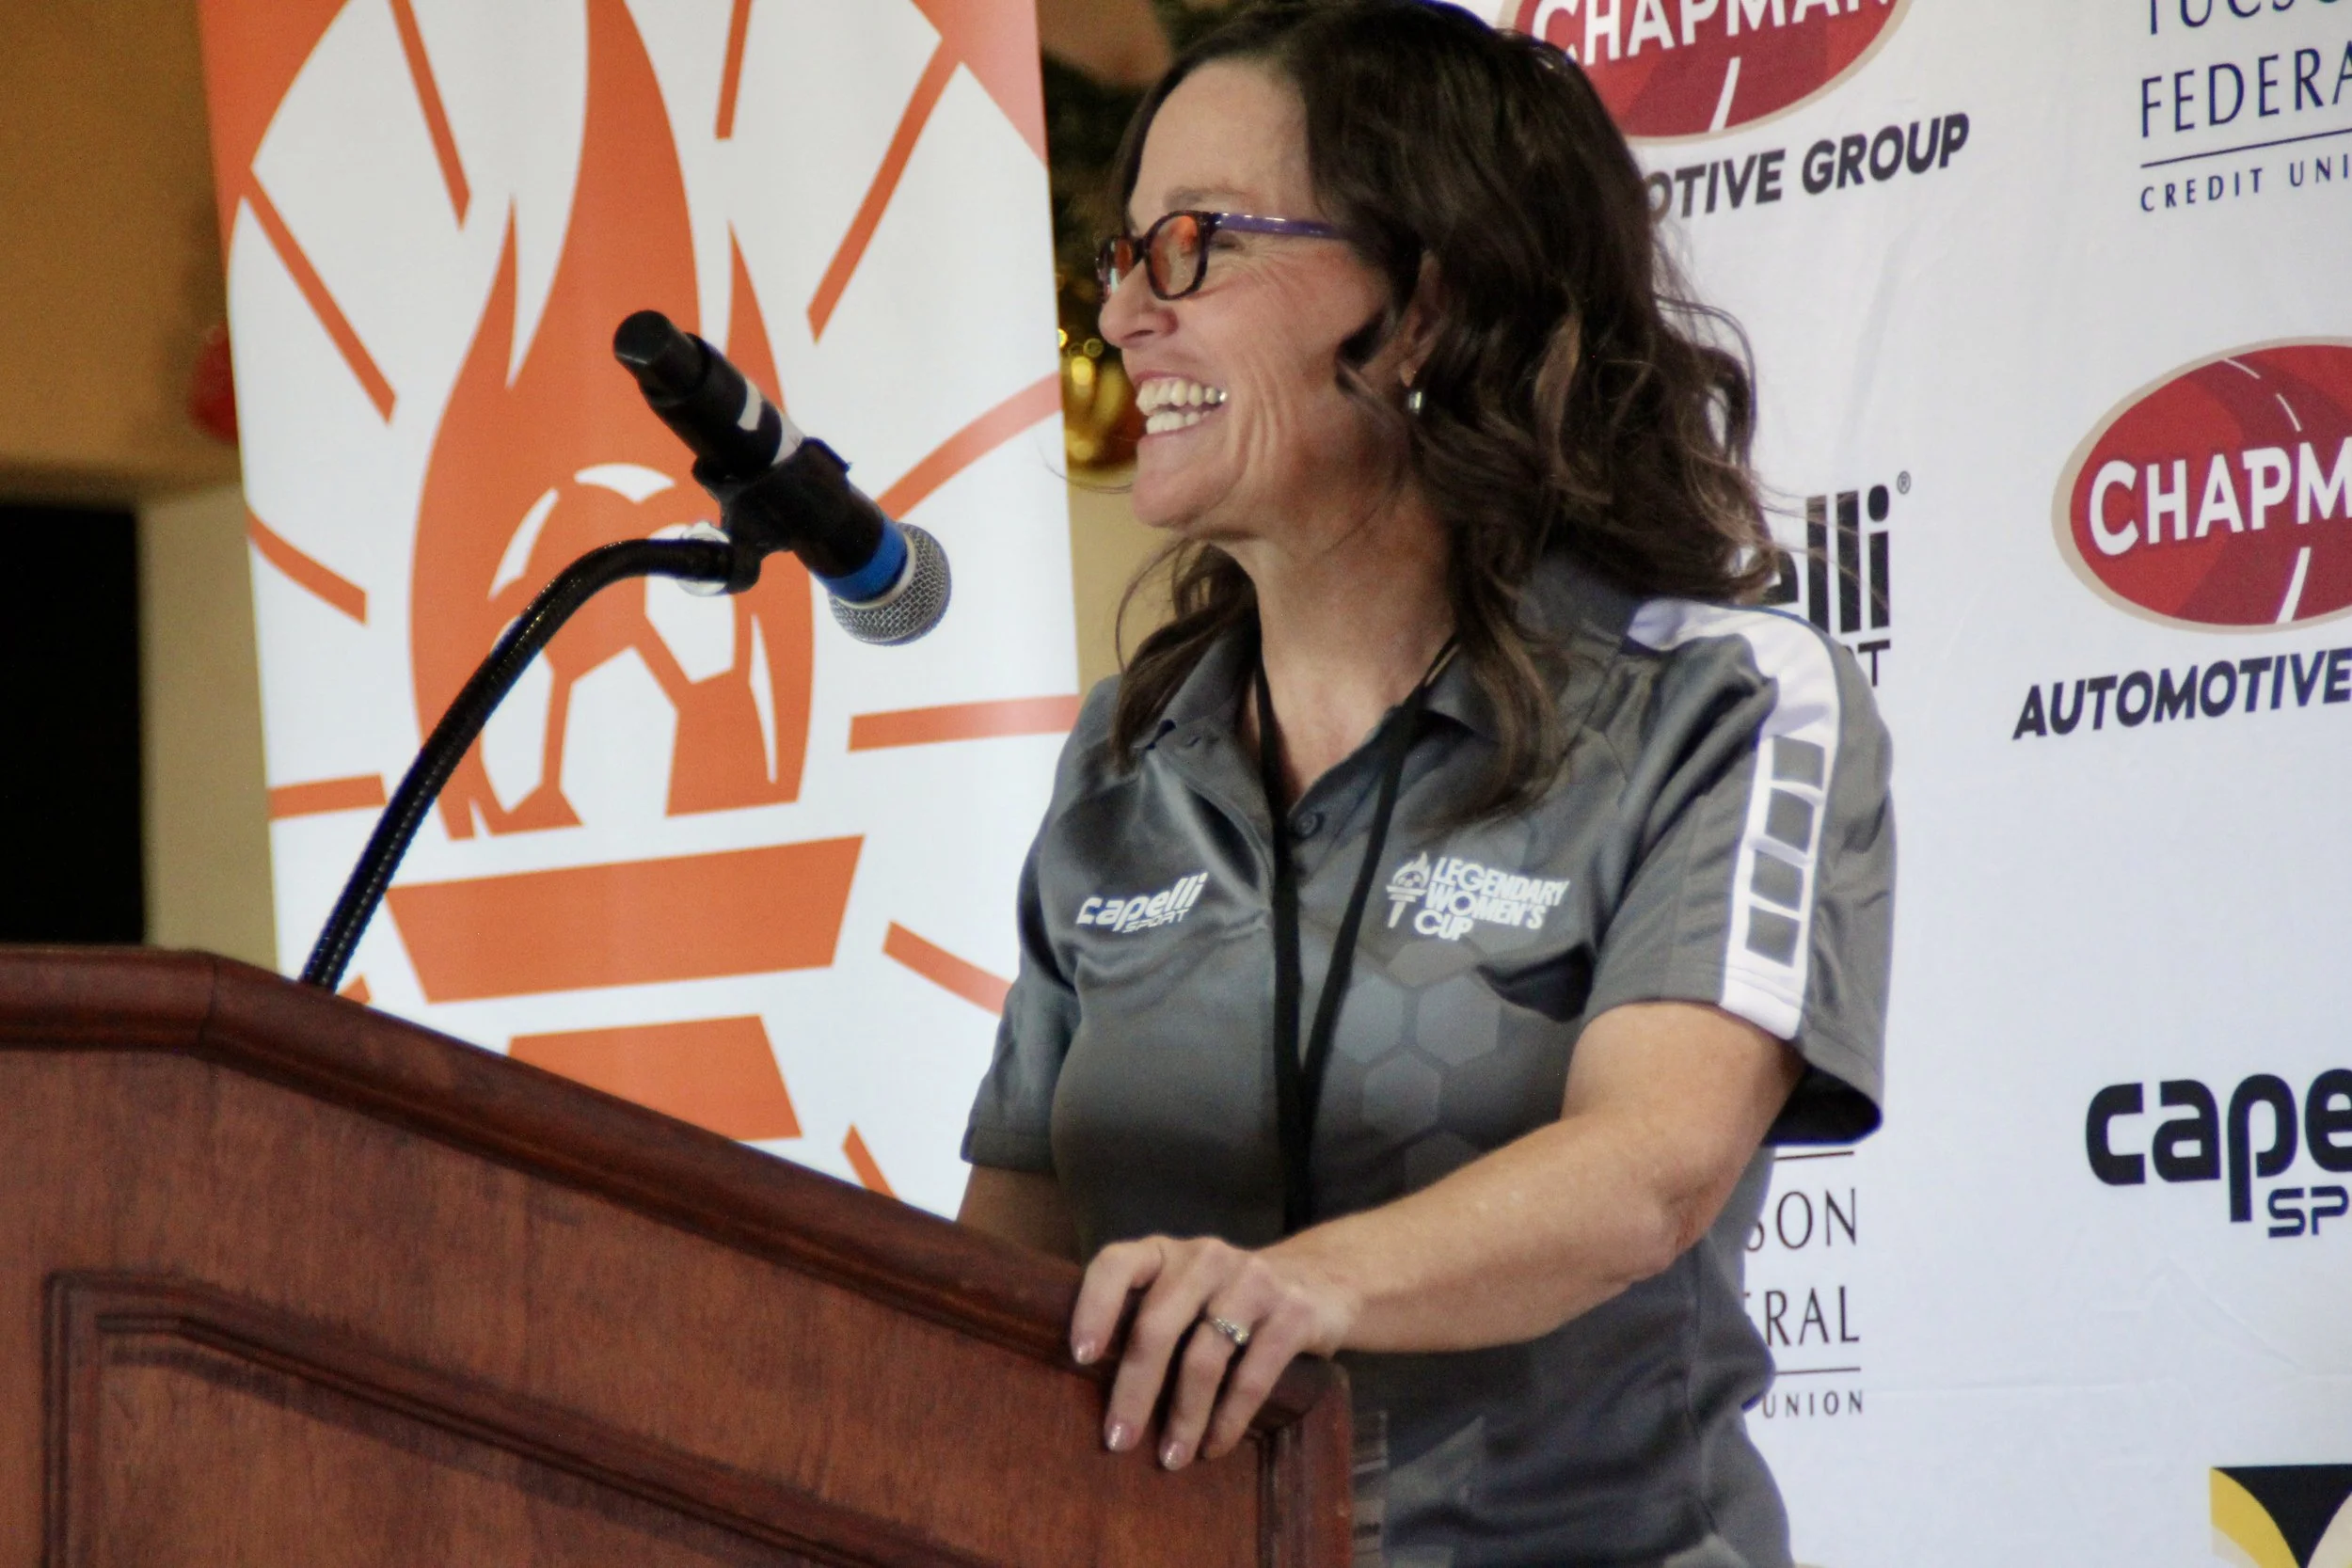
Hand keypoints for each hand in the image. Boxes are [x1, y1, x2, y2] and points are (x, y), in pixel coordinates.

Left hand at [1069, 1234, 1356, 1469]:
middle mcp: (1206, 1257)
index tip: (1080, 1357)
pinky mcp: (1292, 1313)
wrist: (1322, 1280)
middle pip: (1157, 1326)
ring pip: (1204, 1358)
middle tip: (1117, 1441)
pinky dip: (1228, 1420)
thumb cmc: (1228, 1299)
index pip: (1117, 1264)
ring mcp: (1252, 1281)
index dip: (1094, 1307)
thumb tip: (1085, 1387)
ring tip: (1171, 1458)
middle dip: (1134, 1390)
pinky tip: (1214, 1446)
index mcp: (1167, 1252)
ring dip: (1183, 1417)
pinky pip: (1252, 1376)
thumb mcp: (1185, 1291)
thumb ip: (1146, 1315)